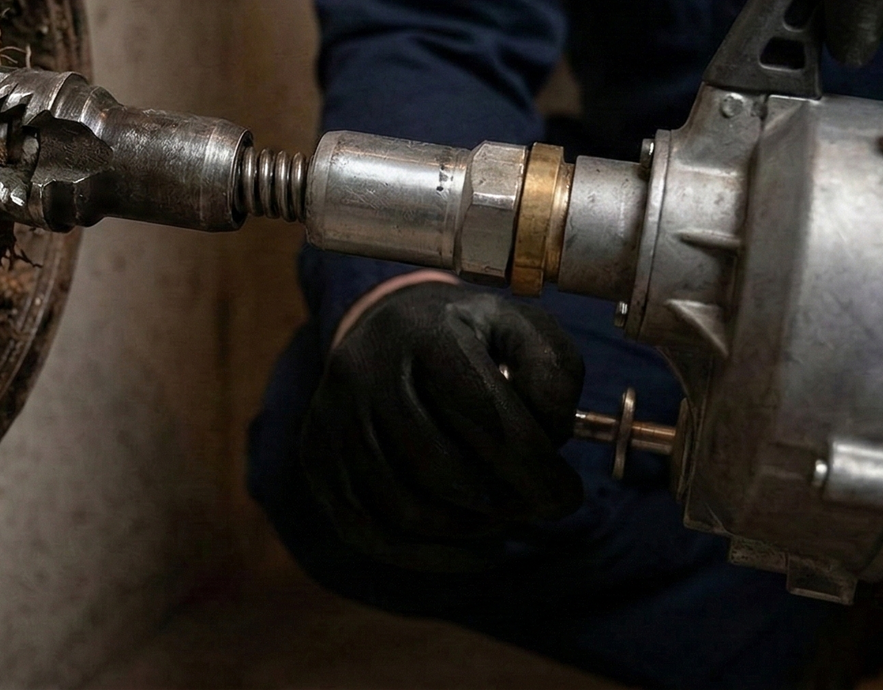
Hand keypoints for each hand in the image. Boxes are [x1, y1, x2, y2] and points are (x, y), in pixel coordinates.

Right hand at [300, 278, 583, 570]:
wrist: (384, 325)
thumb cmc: (467, 336)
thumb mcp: (519, 328)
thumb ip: (552, 371)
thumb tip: (550, 436)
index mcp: (423, 335)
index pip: (482, 414)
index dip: (533, 468)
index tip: (566, 495)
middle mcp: (365, 374)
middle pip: (442, 469)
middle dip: (505, 503)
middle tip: (538, 508)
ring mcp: (332, 420)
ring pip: (406, 509)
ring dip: (470, 530)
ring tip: (504, 516)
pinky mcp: (317, 458)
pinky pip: (369, 532)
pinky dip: (432, 557)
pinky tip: (476, 550)